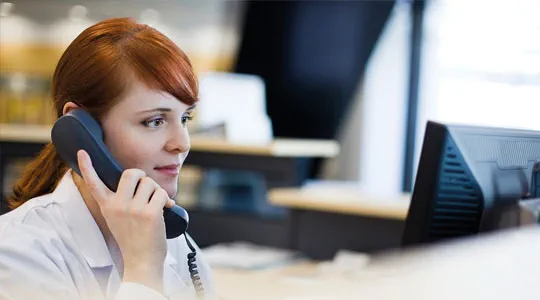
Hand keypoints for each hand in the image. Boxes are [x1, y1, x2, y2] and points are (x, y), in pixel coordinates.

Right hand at [77, 150, 174, 292]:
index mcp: (107, 206)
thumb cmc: (133, 238)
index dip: (88, 166)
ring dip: (156, 191)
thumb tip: (142, 182)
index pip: (94, 183)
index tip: (83, 152)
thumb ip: (122, 200)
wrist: (141, 261)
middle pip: (131, 173)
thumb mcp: (118, 218)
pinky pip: (162, 193)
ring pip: (150, 183)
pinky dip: (167, 200)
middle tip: (146, 188)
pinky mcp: (149, 213)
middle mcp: (117, 205)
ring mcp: (133, 209)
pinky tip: (165, 210)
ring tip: (154, 206)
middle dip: (142, 176)